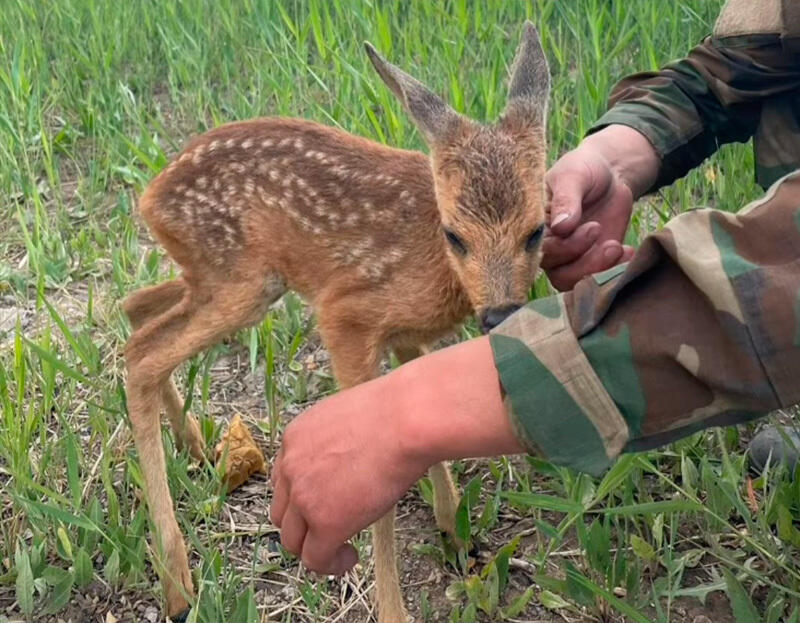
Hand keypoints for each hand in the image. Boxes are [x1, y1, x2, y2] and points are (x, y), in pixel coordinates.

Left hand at [269, 375, 427, 574]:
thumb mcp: (349, 420)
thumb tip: (351, 461)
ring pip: (292, 540)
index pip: (283, 477)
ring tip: (340, 549)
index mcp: (295, 437)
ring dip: (313, 548)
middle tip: (327, 529)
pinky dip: (330, 564)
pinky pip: (315, 558)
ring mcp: (304, 496)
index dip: (301, 496)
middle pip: (282, 511)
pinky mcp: (325, 523)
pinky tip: (349, 558)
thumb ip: (337, 444)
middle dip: (302, 524)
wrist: (405, 421)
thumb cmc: (394, 412)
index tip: (321, 503)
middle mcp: (290, 466)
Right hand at [542, 125, 659, 290]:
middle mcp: (548, 246)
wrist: (610, 173)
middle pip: (557, 271)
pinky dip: (613, 271)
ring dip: (597, 269)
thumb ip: (566, 199)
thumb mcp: (574, 175)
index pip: (541, 250)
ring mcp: (568, 257)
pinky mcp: (589, 261)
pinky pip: (595, 278)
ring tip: (618, 247)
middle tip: (603, 233)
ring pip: (573, 281)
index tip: (591, 227)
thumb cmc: (584, 169)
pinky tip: (627, 252)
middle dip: (584, 259)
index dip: (564, 248)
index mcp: (536, 225)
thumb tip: (562, 227)